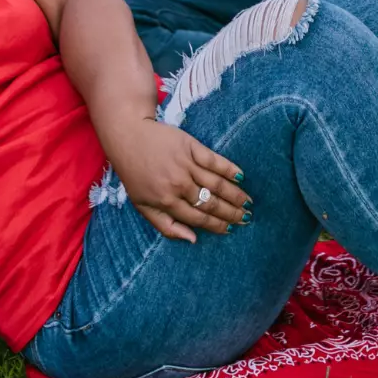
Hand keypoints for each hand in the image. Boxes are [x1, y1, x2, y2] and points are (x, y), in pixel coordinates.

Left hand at [103, 117, 251, 241]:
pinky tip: (241, 176)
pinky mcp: (191, 146)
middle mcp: (178, 185)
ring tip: (248, 202)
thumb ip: (166, 226)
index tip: (231, 229)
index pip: (199, 218)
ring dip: (235, 194)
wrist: (129, 137)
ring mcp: (186, 165)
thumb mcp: (142, 205)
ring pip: (216, 184)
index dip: (217, 225)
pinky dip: (229, 169)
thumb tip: (192, 240)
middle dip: (231, 213)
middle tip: (246, 218)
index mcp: (166, 201)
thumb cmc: (135, 174)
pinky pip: (214, 161)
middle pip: (211, 202)